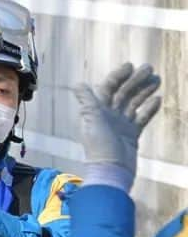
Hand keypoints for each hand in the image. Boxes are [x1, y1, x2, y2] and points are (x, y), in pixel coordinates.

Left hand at [75, 62, 161, 189]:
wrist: (112, 170)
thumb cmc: (100, 146)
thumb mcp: (92, 121)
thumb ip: (87, 102)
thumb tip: (78, 84)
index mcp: (97, 111)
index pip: (107, 89)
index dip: (118, 76)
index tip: (131, 66)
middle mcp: (108, 116)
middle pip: (123, 93)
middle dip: (135, 81)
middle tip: (149, 68)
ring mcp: (120, 125)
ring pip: (134, 103)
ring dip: (144, 91)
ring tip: (157, 80)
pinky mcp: (131, 135)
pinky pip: (141, 118)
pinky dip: (149, 108)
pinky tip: (158, 99)